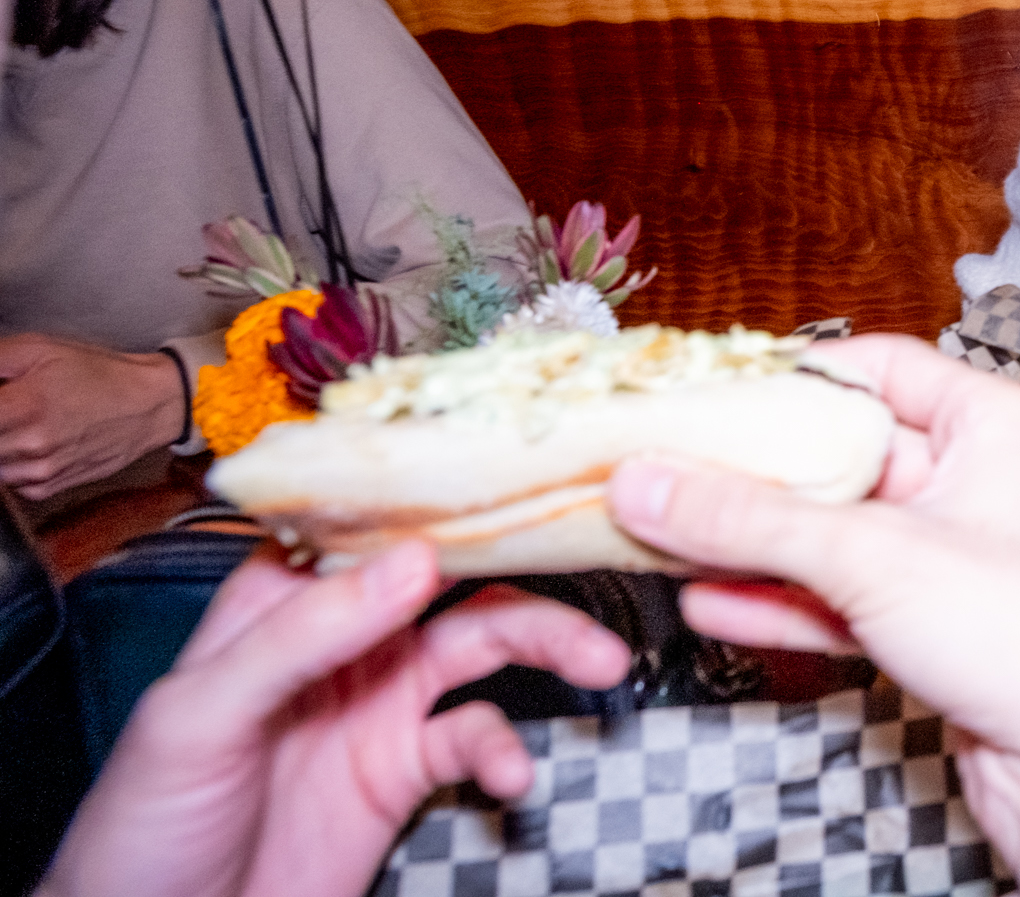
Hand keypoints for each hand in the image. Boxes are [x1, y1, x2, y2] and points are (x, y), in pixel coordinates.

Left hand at [0, 333, 186, 498]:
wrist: (150, 405)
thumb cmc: (99, 375)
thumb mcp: (41, 348)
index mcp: (24, 406)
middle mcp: (29, 445)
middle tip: (10, 410)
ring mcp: (38, 471)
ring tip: (18, 423)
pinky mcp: (47, 488)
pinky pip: (8, 482)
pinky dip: (10, 464)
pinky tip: (28, 443)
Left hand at [40, 540, 629, 896]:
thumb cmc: (140, 828)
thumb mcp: (201, 715)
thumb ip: (305, 632)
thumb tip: (418, 557)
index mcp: (277, 602)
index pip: (368, 521)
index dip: (442, 493)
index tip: (522, 473)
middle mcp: (339, 640)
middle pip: (451, 577)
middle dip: (526, 571)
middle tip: (591, 573)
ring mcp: (375, 705)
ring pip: (482, 646)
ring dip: (546, 648)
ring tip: (598, 664)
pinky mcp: (401, 774)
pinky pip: (474, 741)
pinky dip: (505, 753)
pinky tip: (510, 779)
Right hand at [605, 335, 1019, 896]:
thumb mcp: (871, 557)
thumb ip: (751, 521)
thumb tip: (653, 483)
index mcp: (993, 424)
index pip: (882, 368)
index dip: (798, 376)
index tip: (717, 391)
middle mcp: (979, 479)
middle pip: (847, 454)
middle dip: (758, 471)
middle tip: (672, 467)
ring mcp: (956, 557)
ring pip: (838, 534)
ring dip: (756, 543)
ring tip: (668, 535)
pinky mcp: (936, 627)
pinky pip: (844, 598)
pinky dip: (783, 601)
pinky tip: (713, 604)